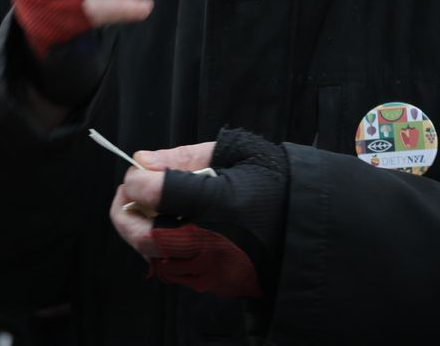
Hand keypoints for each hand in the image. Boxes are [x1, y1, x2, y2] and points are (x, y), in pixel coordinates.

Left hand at [110, 132, 288, 298]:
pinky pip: (172, 268)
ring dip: (139, 230)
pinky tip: (167, 226)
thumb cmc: (278, 183)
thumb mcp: (238, 153)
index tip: (137, 169)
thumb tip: (144, 161)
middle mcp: (213, 244)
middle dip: (126, 211)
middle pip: (145, 235)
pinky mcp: (215, 285)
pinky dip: (159, 247)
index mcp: (221, 204)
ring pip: (154, 257)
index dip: (138, 179)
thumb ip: (187, 157)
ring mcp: (213, 270)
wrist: (314, 230)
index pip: (158, 192)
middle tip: (129, 191)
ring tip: (147, 207)